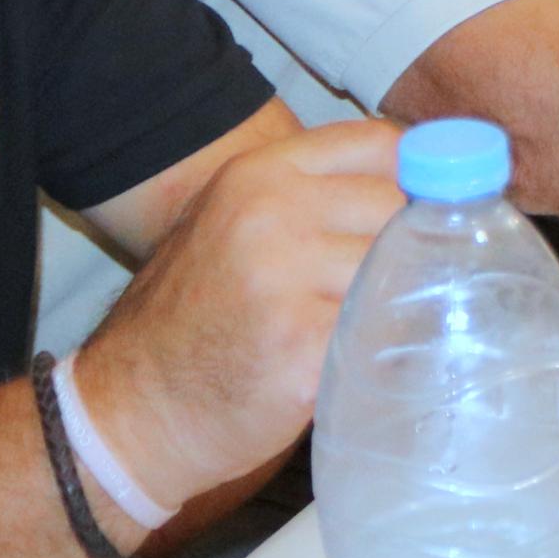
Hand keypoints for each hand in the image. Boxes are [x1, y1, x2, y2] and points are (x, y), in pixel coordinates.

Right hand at [76, 119, 409, 511]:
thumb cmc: (197, 321)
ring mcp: (284, 281)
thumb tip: (422, 186)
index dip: (416, 179)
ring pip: (398, 271)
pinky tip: (364, 367)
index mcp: (260, 174)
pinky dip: (385, 353)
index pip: (382, 145)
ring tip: (377, 330)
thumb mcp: (237, 226)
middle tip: (401, 286)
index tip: (427, 213)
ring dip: (401, 304)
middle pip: (397, 207)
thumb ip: (313, 198)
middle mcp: (271, 215)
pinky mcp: (300, 348)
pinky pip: (382, 335)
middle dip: (409, 248)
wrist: (131, 412)